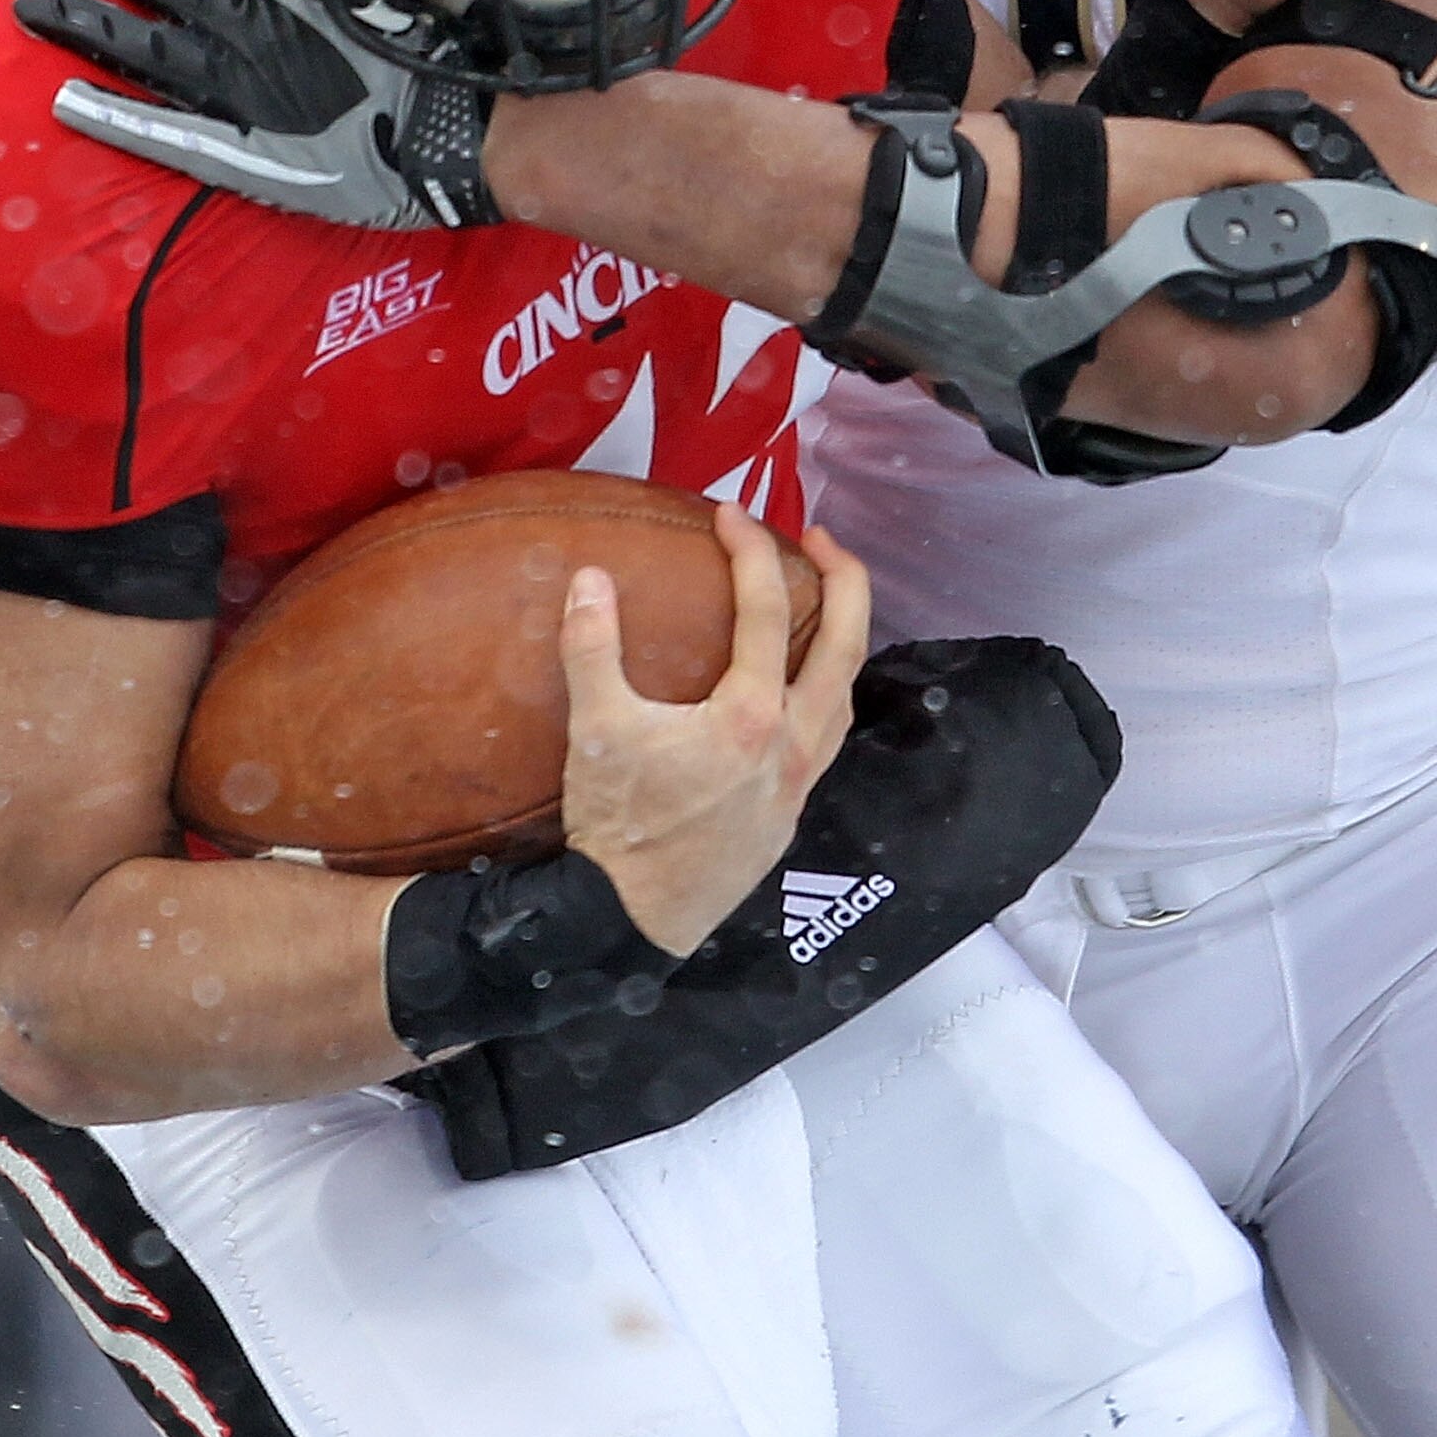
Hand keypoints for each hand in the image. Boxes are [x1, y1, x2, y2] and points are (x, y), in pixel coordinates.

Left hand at [12, 0, 498, 230]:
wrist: (460, 130)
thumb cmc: (432, 56)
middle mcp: (247, 32)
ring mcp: (237, 91)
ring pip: (142, 49)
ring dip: (85, 25)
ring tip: (31, 6)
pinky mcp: (241, 152)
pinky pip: (161, 130)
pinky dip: (113, 114)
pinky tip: (65, 102)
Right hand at [557, 505, 869, 956]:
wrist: (629, 921)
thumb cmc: (617, 828)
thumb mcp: (595, 729)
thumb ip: (591, 646)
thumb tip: (590, 577)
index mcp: (750, 718)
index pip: (766, 610)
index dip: (749, 551)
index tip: (729, 515)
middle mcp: (792, 746)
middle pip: (846, 644)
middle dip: (844, 579)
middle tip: (819, 538)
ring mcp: (798, 784)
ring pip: (844, 694)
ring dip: (842, 638)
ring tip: (820, 604)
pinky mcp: (789, 814)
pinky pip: (827, 736)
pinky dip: (825, 692)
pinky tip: (798, 690)